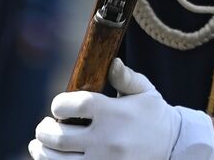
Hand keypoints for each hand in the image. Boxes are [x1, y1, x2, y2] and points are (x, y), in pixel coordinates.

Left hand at [28, 58, 213, 158]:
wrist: (174, 148)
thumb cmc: (155, 117)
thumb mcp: (146, 92)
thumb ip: (126, 78)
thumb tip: (112, 63)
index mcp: (114, 113)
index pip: (74, 105)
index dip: (59, 104)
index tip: (59, 106)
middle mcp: (106, 139)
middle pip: (58, 137)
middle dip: (44, 131)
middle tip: (44, 127)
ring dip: (42, 152)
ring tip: (39, 146)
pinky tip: (53, 159)